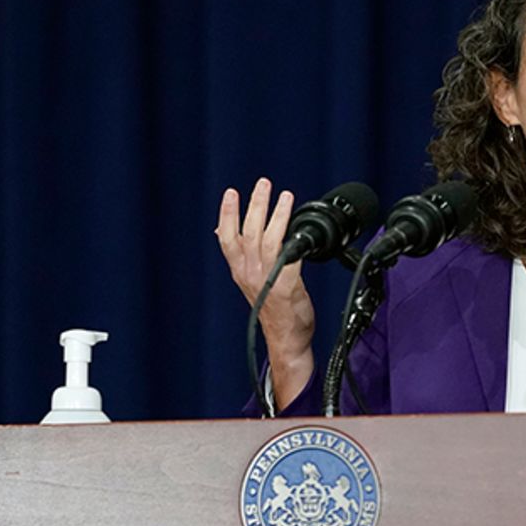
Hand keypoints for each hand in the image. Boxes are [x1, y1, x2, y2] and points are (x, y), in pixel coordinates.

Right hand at [216, 177, 315, 408]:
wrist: (286, 340)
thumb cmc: (272, 312)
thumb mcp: (251, 282)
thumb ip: (241, 258)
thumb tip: (223, 235)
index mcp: (240, 271)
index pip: (227, 237)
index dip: (226, 214)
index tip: (230, 193)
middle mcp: (250, 273)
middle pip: (249, 232)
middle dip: (256, 205)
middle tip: (264, 184)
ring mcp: (268, 279)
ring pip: (269, 239)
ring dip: (277, 215)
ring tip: (285, 196)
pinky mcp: (287, 286)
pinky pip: (291, 256)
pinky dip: (295, 239)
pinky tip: (302, 227)